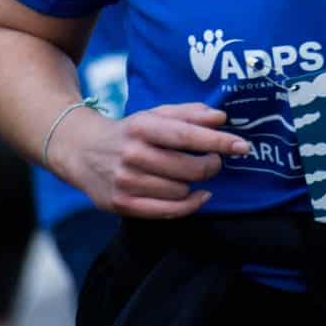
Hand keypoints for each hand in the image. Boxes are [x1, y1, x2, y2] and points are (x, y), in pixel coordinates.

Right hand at [58, 102, 243, 217]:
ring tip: (192, 174)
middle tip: (214, 161)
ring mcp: (125, 182)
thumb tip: (221, 117)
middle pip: (189, 168)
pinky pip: (167, 211)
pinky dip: (190, 205)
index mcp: (142, 128)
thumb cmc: (130, 132)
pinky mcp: (122, 204)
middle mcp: (132, 155)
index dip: (218, 142)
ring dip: (195, 184)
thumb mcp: (155, 115)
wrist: (82, 152)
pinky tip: (198, 195)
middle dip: (211, 165)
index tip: (243, 146)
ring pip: (181, 191)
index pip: (187, 137)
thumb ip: (189, 113)